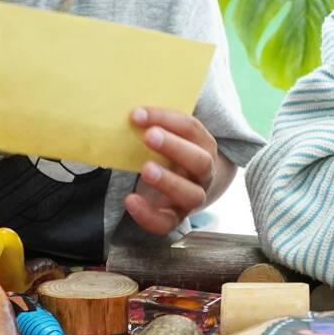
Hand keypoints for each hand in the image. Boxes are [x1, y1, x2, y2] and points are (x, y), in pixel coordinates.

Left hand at [124, 107, 219, 236]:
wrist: (182, 187)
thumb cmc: (169, 154)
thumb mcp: (168, 137)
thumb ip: (154, 124)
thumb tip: (129, 111)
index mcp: (203, 146)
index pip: (191, 128)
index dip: (166, 119)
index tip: (137, 114)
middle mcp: (204, 173)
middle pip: (200, 161)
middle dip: (175, 147)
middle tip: (149, 136)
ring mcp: (192, 198)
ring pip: (191, 194)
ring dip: (168, 181)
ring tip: (146, 169)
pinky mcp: (175, 218)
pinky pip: (167, 224)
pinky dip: (148, 215)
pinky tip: (130, 200)